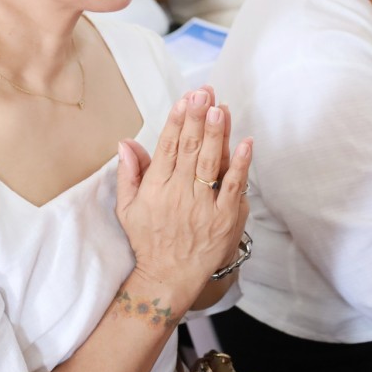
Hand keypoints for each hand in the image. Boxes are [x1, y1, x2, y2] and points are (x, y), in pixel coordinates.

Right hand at [116, 88, 251, 299]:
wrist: (168, 277)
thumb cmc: (148, 240)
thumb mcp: (127, 207)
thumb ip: (128, 173)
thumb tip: (125, 142)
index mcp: (156, 188)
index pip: (167, 148)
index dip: (177, 122)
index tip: (185, 100)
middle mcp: (179, 194)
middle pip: (190, 149)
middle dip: (198, 118)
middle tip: (204, 93)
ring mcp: (203, 206)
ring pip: (211, 163)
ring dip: (217, 135)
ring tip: (221, 108)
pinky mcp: (224, 219)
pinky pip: (233, 187)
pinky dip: (241, 165)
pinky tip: (246, 143)